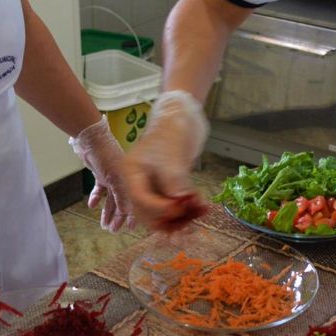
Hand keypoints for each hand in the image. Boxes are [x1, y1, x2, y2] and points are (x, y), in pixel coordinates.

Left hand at [69, 115, 132, 232]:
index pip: (132, 202)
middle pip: (120, 203)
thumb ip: (120, 194)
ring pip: (110, 199)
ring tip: (104, 225)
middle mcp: (122, 180)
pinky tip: (91, 205)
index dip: (131, 216)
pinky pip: (99, 190)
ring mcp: (111, 178)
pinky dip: (96, 197)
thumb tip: (125, 211)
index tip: (130, 228)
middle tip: (113, 230)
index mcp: (129, 180)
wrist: (92, 139)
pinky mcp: (101, 174)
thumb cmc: (106, 154)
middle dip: (117, 218)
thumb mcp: (114, 177)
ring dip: (106, 212)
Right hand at [120, 90, 208, 230]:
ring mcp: (153, 183)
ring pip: (162, 211)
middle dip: (170, 219)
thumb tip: (180, 208)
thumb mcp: (172, 158)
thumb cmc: (172, 130)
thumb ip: (173, 184)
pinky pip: (174, 202)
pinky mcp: (168, 184)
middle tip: (191, 221)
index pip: (140, 200)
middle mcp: (139, 181)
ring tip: (201, 213)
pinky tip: (204, 207)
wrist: (182, 115)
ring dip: (181, 216)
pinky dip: (188, 207)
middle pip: (148, 212)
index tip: (180, 210)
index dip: (160, 209)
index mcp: (131, 172)